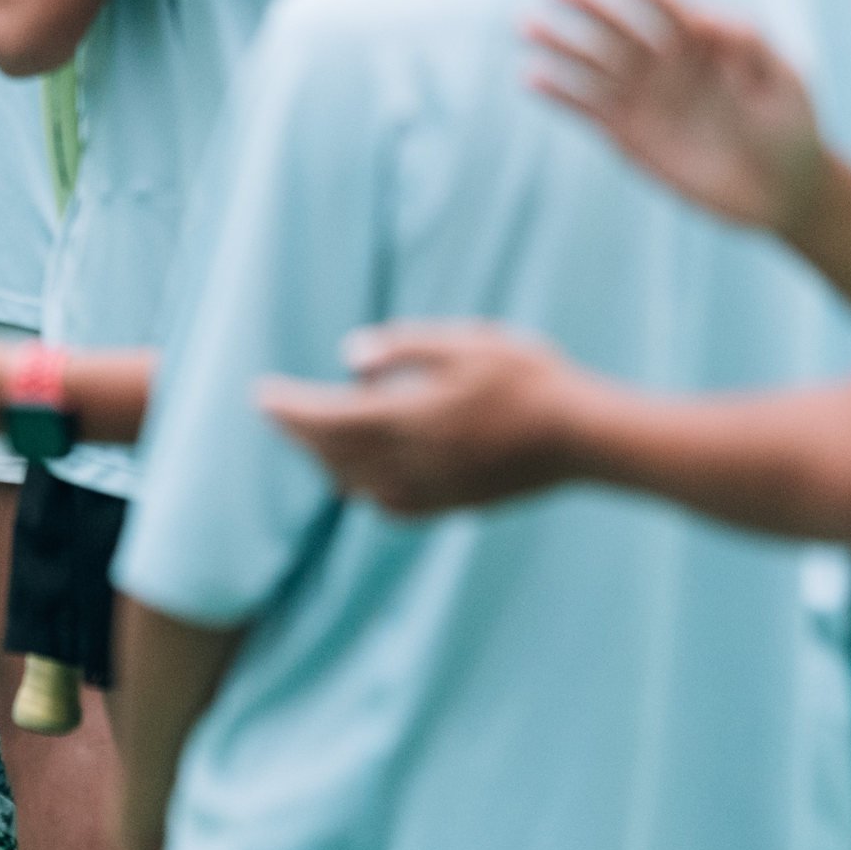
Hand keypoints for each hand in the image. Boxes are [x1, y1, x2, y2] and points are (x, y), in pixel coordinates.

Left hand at [258, 320, 585, 515]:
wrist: (588, 438)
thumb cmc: (532, 379)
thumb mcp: (467, 343)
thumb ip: (405, 349)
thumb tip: (349, 358)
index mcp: (415, 418)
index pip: (331, 418)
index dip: (291, 408)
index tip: (262, 394)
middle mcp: (417, 461)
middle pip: (337, 452)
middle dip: (299, 433)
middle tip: (274, 412)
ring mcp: (437, 488)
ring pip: (360, 483)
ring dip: (327, 461)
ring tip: (311, 438)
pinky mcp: (458, 503)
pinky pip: (394, 506)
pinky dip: (366, 490)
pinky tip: (362, 479)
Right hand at [523, 0, 831, 241]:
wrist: (781, 191)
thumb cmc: (791, 129)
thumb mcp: (786, 85)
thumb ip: (752, 49)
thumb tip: (708, 18)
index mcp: (704, 45)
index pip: (671, 11)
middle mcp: (666, 65)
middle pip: (621, 29)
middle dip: (589, 6)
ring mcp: (643, 98)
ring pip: (593, 65)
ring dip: (561, 45)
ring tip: (527, 25)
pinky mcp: (626, 133)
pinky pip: (586, 109)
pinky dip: (560, 95)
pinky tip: (532, 78)